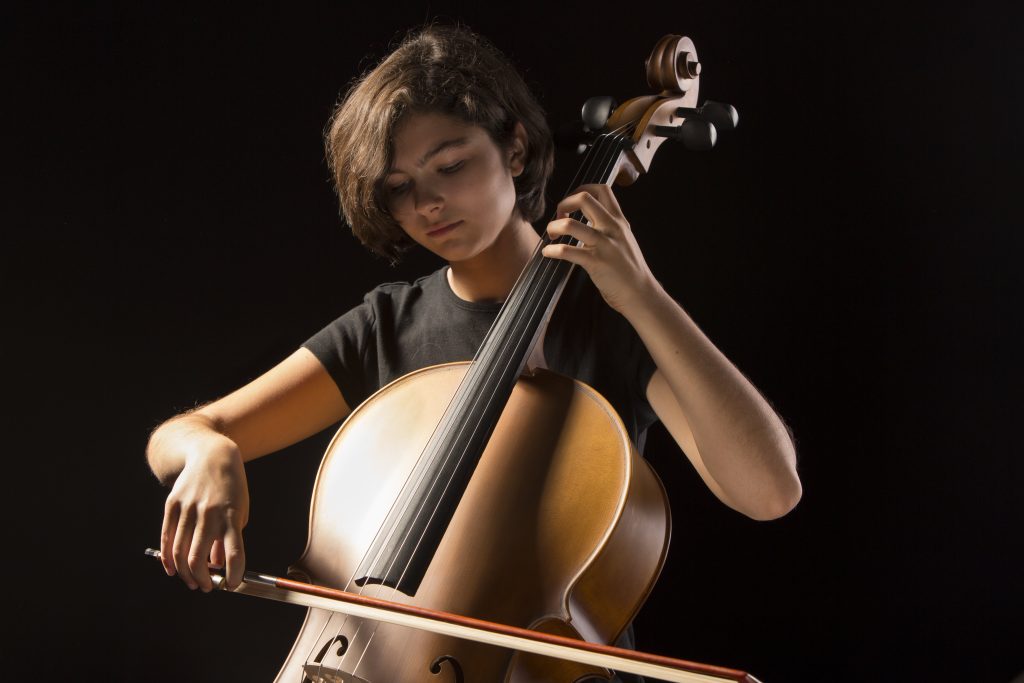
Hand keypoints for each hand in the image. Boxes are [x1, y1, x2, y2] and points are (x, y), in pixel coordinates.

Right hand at [159, 436, 248, 591]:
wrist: (212, 455)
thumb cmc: (231, 488)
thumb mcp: (240, 511)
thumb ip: (228, 539)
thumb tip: (216, 566)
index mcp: (232, 516)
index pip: (234, 554)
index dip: (233, 575)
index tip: (232, 585)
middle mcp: (209, 514)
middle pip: (199, 559)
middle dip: (202, 580)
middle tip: (206, 587)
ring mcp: (188, 509)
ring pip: (179, 553)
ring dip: (185, 574)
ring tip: (192, 581)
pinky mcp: (172, 505)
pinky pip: (166, 538)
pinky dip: (167, 559)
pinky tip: (172, 570)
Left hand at [542, 184, 657, 312]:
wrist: (640, 293)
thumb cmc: (629, 270)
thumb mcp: (624, 239)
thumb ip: (609, 227)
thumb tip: (589, 220)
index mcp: (618, 221)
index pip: (601, 190)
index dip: (581, 190)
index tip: (572, 204)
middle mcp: (612, 228)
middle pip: (584, 198)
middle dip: (565, 203)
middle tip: (559, 217)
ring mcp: (604, 244)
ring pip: (570, 225)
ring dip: (553, 227)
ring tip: (551, 235)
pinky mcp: (596, 262)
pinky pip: (567, 251)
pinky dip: (552, 250)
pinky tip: (548, 253)